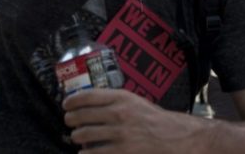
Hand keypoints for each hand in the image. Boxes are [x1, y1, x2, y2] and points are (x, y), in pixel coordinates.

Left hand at [63, 88, 187, 152]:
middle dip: (71, 120)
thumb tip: (90, 104)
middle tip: (69, 122)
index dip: (73, 100)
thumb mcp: (137, 102)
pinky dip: (85, 153)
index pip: (88, 95)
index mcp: (123, 98)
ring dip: (77, 136)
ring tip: (77, 137)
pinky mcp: (122, 151)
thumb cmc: (157, 120)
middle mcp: (120, 113)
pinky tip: (84, 153)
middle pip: (82, 115)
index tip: (66, 104)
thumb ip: (116, 101)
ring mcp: (120, 134)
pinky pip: (94, 153)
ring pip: (84, 134)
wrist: (178, 138)